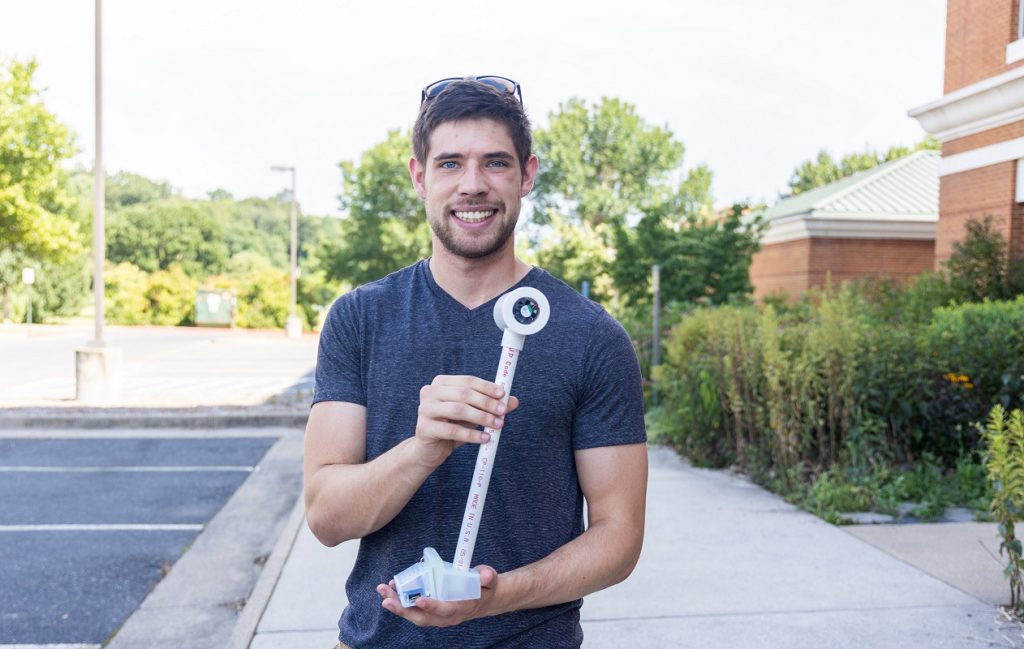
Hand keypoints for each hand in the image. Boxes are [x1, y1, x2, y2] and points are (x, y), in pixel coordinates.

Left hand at [377, 565, 498, 626]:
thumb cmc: (486, 587)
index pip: (445, 610)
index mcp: (463, 608)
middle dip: (403, 610)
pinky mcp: (431, 611)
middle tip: (387, 600)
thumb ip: (488, 576)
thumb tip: (485, 574)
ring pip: (415, 614)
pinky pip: (414, 609)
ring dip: (397, 604)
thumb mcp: (491, 579)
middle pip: (423, 618)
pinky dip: (401, 600)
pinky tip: (391, 588)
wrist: (485, 599)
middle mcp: (448, 617)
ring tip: (383, 590)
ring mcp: (438, 616)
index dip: (432, 606)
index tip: (419, 599)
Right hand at [414, 375, 518, 466]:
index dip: (486, 387)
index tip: (503, 395)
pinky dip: (471, 434)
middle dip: (486, 402)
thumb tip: (513, 401)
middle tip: (503, 412)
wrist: (431, 449)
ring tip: (497, 425)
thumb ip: (491, 405)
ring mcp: (424, 409)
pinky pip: (452, 430)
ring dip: (482, 417)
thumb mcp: (473, 414)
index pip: (467, 381)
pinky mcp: (424, 428)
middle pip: (463, 394)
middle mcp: (430, 392)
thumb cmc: (453, 426)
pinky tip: (485, 438)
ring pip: (458, 410)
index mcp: (442, 383)